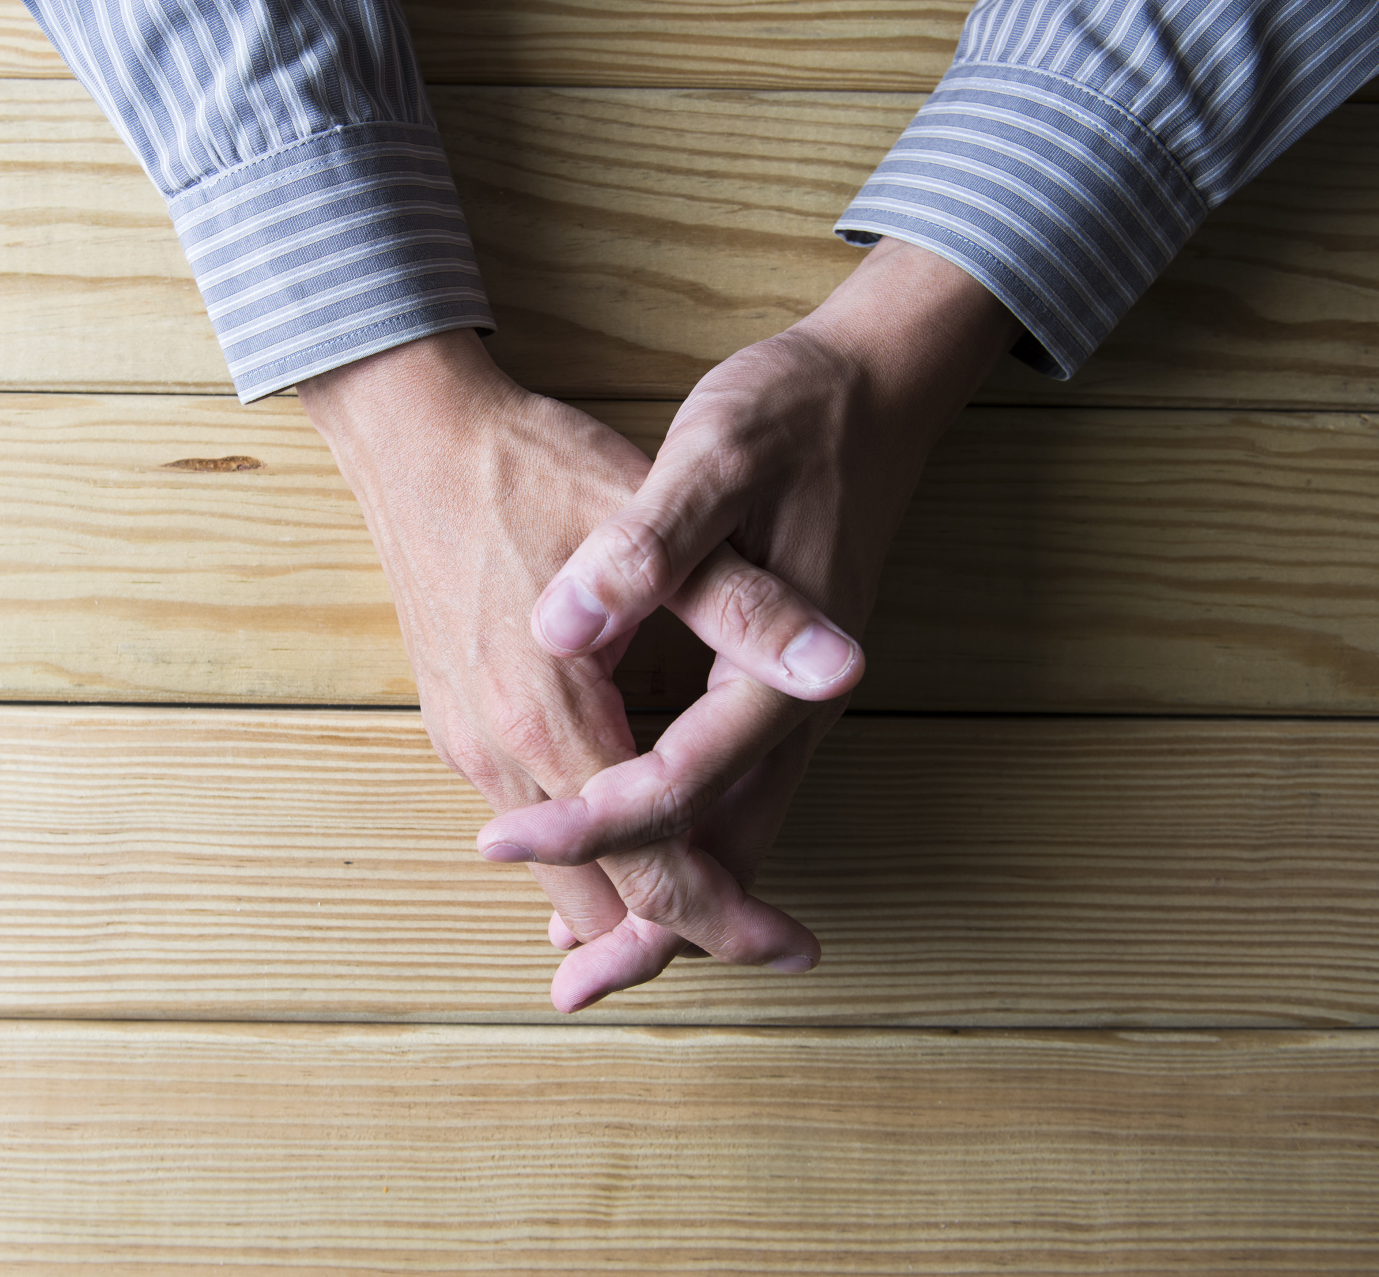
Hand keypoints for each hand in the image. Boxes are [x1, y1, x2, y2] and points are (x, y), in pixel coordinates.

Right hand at [299, 329, 821, 1007]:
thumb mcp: (651, 522)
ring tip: (722, 894)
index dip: (731, 922)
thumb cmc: (530, 469)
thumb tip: (841, 668)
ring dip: (636, 893)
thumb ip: (745, 607)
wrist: (410, 435)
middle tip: (775, 943)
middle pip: (597, 900)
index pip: (652, 871)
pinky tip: (640, 826)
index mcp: (551, 720)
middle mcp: (497, 755)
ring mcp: (467, 743)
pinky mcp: (457, 721)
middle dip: (681, 934)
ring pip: (560, 870)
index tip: (799, 948)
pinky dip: (592, 847)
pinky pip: (534, 819)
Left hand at [478, 239, 1019, 1002]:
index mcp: (771, 668)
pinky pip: (737, 801)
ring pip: (733, 837)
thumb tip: (574, 617)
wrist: (878, 387)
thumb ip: (654, 545)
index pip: (671, 787)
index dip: (586, 829)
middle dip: (642, 926)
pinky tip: (636, 851)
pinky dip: (687, 848)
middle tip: (568, 992)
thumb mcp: (717, 457)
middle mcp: (792, 708)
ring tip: (588, 958)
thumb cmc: (794, 416)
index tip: (499, 844)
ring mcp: (795, 706)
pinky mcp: (782, 692)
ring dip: (665, 901)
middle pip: (719, 852)